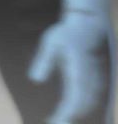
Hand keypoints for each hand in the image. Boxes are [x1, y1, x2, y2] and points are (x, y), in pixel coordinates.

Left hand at [29, 0, 113, 122]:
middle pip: (84, 106)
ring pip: (93, 105)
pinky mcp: (102, 82)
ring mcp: (100, 81)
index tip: (55, 122)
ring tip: (59, 121)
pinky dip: (86, 109)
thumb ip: (43, 61)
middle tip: (53, 123)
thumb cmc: (67, 33)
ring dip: (79, 115)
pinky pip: (96, 100)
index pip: (75, 98)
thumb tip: (35, 81)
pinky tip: (71, 114)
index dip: (66, 114)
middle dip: (70, 118)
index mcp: (80, 70)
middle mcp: (94, 79)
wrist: (90, 24)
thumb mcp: (50, 42)